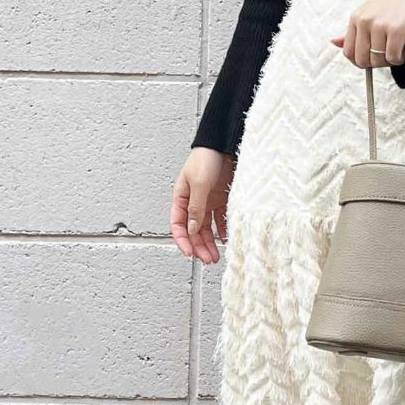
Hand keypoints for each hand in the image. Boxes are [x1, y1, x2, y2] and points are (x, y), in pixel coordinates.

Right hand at [171, 147, 231, 263]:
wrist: (225, 144)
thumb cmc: (207, 158)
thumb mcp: (198, 184)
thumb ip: (196, 208)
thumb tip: (193, 230)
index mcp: (181, 197)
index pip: (178, 225)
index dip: (182, 241)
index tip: (190, 254)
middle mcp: (193, 202)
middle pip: (194, 230)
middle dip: (200, 247)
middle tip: (208, 260)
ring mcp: (208, 201)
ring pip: (207, 228)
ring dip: (211, 243)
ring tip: (217, 256)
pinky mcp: (222, 199)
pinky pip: (221, 220)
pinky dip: (223, 231)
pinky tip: (226, 240)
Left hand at [331, 0, 404, 68]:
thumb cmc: (394, 2)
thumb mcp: (368, 13)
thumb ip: (353, 31)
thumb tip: (334, 42)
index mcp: (355, 18)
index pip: (348, 52)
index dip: (361, 61)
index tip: (372, 58)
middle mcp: (364, 22)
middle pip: (362, 60)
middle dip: (376, 63)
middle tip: (387, 54)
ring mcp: (379, 26)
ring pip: (378, 61)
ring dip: (390, 60)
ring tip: (398, 47)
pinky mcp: (396, 30)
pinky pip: (393, 58)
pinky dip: (400, 58)